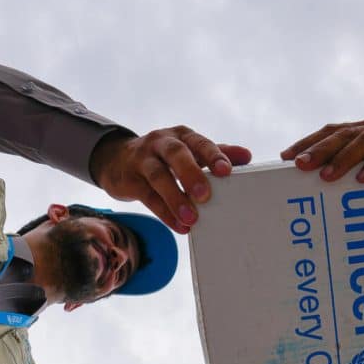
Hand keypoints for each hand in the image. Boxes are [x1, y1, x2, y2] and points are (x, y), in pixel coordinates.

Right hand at [90, 126, 251, 232]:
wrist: (117, 159)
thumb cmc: (165, 157)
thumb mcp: (190, 151)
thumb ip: (216, 153)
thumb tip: (246, 156)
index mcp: (182, 136)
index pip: (199, 143)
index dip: (213, 155)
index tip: (226, 171)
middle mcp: (161, 143)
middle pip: (176, 154)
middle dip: (191, 174)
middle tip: (205, 196)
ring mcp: (143, 160)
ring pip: (158, 176)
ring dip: (176, 198)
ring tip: (191, 218)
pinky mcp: (130, 180)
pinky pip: (148, 198)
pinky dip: (165, 214)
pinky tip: (180, 226)